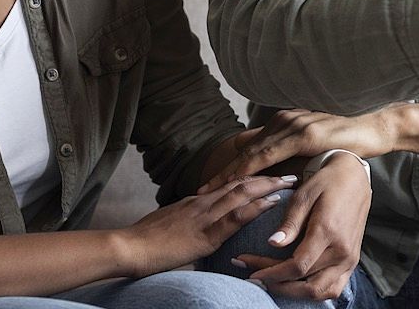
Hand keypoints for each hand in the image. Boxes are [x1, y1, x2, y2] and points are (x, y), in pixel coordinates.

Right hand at [113, 175, 293, 277]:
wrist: (127, 247)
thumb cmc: (143, 242)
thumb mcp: (169, 227)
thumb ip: (187, 225)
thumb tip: (197, 231)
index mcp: (196, 202)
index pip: (230, 185)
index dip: (253, 178)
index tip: (271, 172)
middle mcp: (203, 202)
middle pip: (241, 183)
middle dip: (268, 176)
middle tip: (291, 170)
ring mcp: (204, 215)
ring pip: (242, 194)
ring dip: (269, 186)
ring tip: (290, 181)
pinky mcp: (205, 233)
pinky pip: (235, 217)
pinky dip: (256, 207)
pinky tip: (272, 203)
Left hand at [207, 108, 394, 187]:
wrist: (373, 129)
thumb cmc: (345, 140)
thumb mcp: (312, 146)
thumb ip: (292, 152)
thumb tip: (272, 170)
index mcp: (283, 123)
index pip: (249, 146)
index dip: (229, 165)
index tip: (210, 183)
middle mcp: (284, 120)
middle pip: (245, 149)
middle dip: (222, 172)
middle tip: (201, 191)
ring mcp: (293, 125)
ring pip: (254, 152)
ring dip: (232, 172)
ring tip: (214, 190)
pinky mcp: (304, 134)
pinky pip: (273, 154)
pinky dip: (254, 168)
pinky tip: (242, 181)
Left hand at [235, 155, 371, 299]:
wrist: (355, 178)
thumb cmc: (327, 182)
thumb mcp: (304, 195)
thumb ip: (290, 222)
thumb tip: (272, 243)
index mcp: (329, 231)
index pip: (297, 266)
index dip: (271, 273)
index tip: (250, 272)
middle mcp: (342, 250)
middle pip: (306, 284)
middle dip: (277, 284)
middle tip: (255, 277)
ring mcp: (350, 259)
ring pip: (320, 292)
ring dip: (294, 293)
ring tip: (272, 282)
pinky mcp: (352, 262)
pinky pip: (332, 288)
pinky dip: (312, 292)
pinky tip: (294, 284)